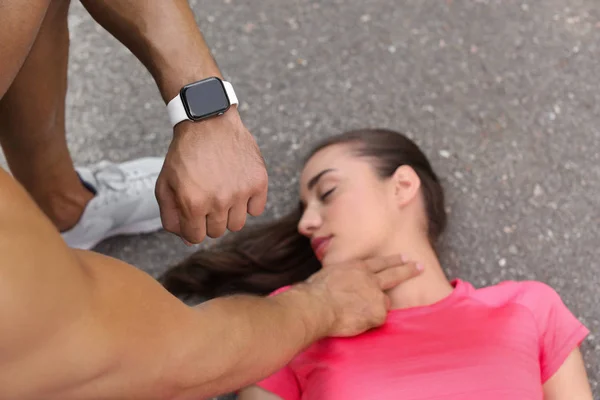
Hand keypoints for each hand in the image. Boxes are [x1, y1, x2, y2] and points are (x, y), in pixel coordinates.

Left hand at [155, 109, 267, 242]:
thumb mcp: (165, 184)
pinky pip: (256, 209)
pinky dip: (248, 203)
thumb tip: (187, 239)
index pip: (196, 237)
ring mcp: (241, 192)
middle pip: (217, 232)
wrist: (208, 121)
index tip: (193, 212)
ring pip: (237, 224)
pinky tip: (238, 186)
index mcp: (193, 203)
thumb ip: (171, 216)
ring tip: (223, 192)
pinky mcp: (258, 182)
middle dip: (210, 219)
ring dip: (229, 213)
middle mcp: (219, 201)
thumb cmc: (185, 153)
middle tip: (207, 198)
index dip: (192, 226)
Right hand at [303, 255, 421, 336]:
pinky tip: (355, 321)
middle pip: (393, 274)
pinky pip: (377, 319)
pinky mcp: (378, 312)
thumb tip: (340, 281)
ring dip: (376, 308)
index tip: (403, 257)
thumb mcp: (329, 273)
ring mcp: (376, 295)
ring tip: (360, 313)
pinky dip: (368, 322)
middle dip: (408, 269)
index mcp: (357, 267)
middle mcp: (370, 279)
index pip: (379, 263)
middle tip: (419, 266)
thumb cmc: (315, 291)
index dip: (392, 260)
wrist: (318, 305)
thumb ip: (342, 276)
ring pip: (383, 303)